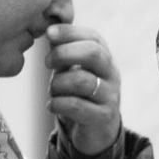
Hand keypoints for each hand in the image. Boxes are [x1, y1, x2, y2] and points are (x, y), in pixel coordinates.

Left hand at [45, 24, 121, 155]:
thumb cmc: (79, 94)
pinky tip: (52, 106)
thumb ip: (62, 50)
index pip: (93, 37)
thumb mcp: (72, 69)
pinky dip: (58, 104)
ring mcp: (110, 96)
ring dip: (57, 84)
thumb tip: (46, 27)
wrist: (96, 131)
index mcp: (105, 58)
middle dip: (65, 53)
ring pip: (82, 81)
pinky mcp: (103, 117)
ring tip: (52, 91)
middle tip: (47, 62)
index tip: (48, 34)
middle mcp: (112, 74)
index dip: (70, 32)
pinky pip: (77, 106)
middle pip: (94, 53)